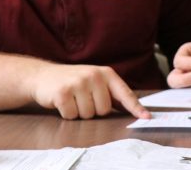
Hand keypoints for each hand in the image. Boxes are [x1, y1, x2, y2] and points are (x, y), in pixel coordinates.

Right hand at [28, 64, 149, 119]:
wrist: (44, 76)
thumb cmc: (74, 81)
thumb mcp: (96, 82)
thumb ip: (113, 94)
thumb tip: (135, 109)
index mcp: (106, 73)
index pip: (125, 93)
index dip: (136, 107)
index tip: (146, 117)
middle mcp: (94, 76)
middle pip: (104, 110)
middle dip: (93, 110)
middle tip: (82, 98)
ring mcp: (78, 83)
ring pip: (89, 115)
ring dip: (79, 112)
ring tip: (73, 99)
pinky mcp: (63, 92)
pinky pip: (72, 116)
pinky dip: (67, 113)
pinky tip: (63, 102)